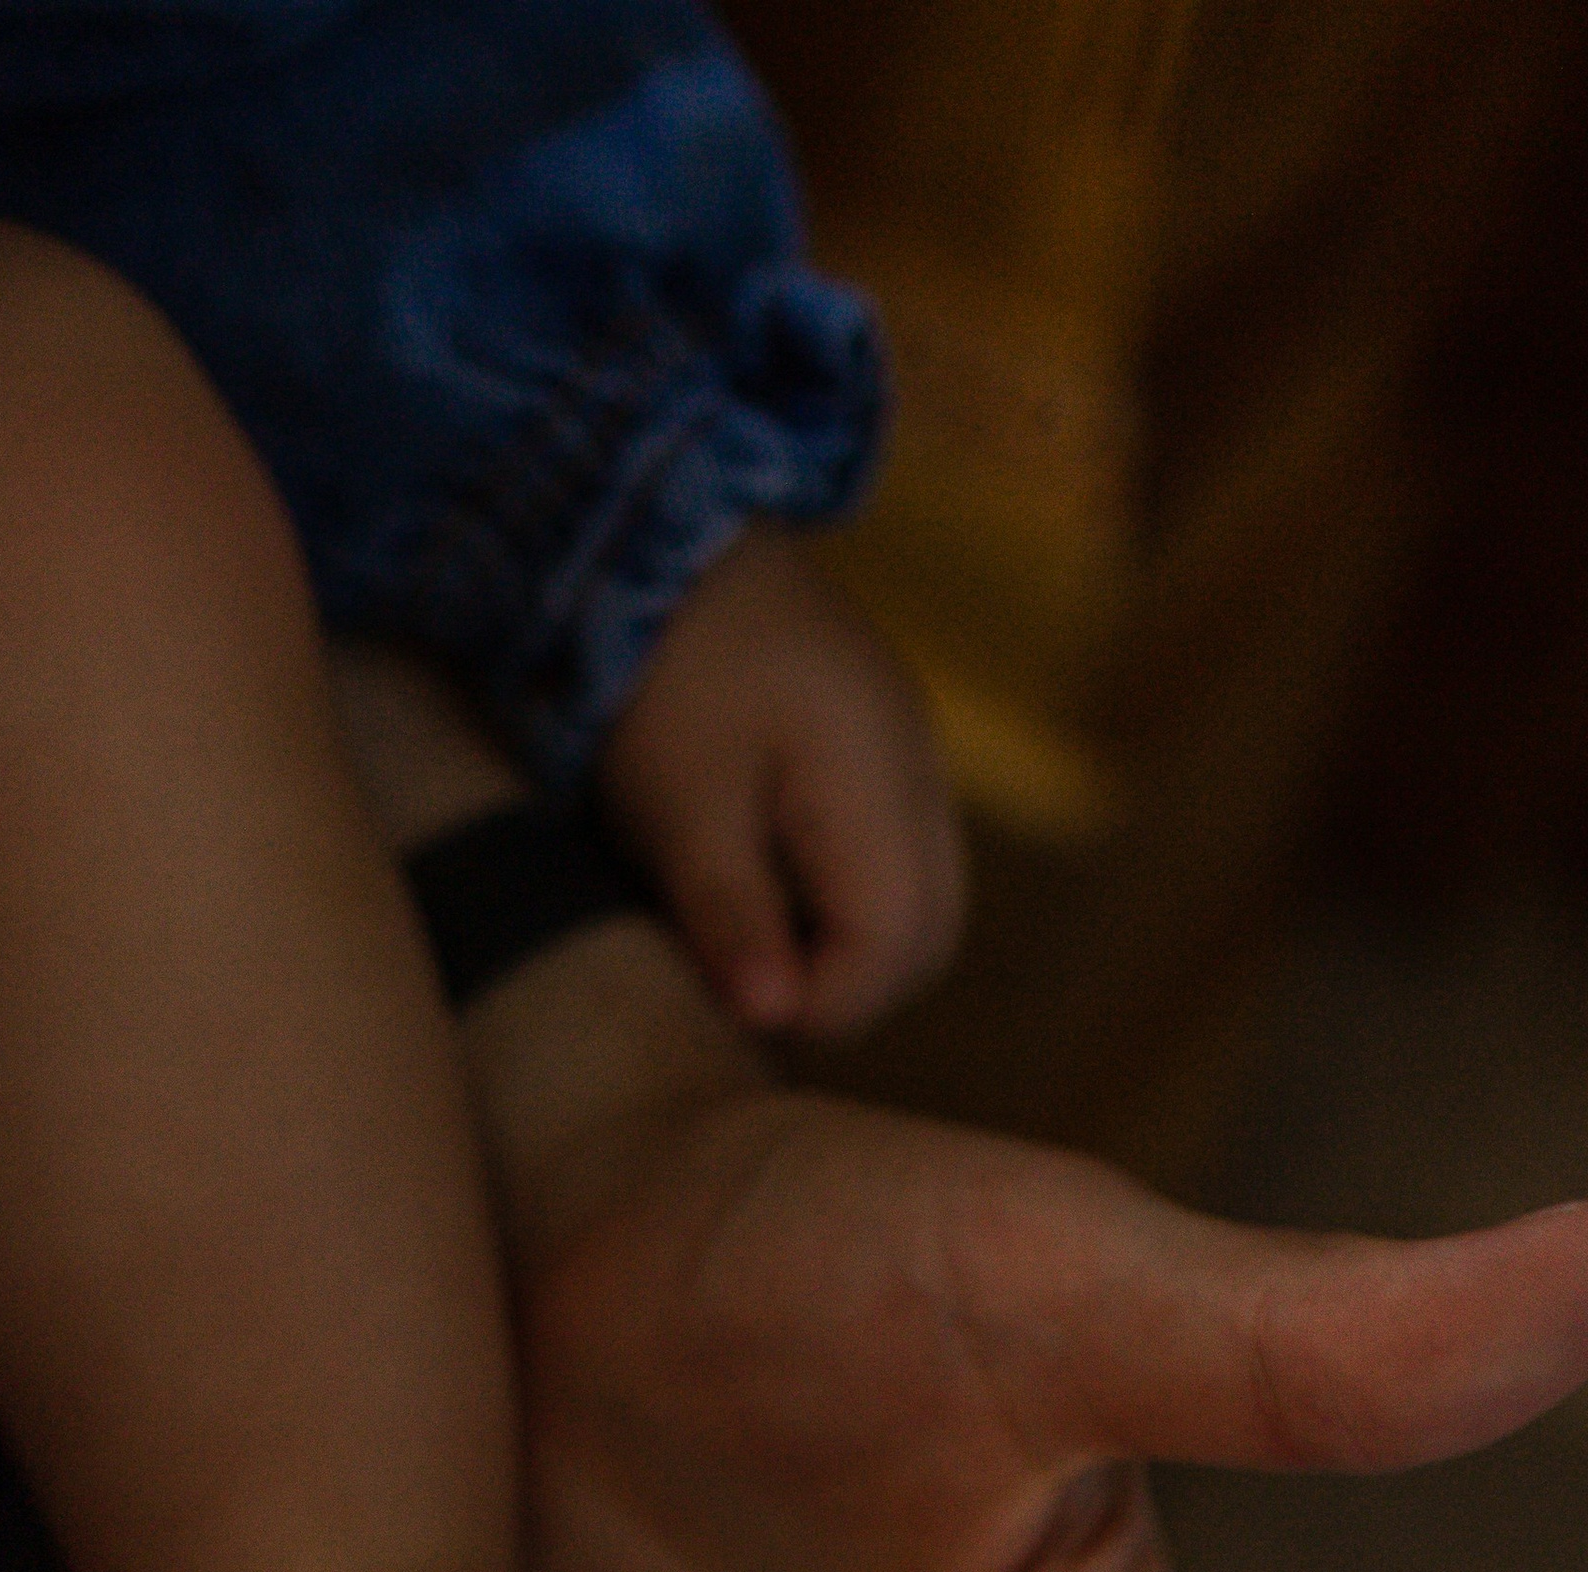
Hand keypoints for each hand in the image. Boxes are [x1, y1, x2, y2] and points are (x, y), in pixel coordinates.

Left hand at [597, 524, 965, 1037]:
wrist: (660, 537)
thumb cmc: (665, 668)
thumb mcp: (680, 801)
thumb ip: (732, 912)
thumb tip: (771, 1018)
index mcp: (880, 779)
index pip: (897, 945)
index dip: (822, 1003)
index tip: (734, 1005)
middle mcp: (921, 772)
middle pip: (927, 937)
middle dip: (845, 987)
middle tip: (742, 987)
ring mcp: (909, 760)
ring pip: (919, 905)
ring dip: (845, 949)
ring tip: (748, 942)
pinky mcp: (879, 754)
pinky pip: (892, 859)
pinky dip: (840, 899)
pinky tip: (764, 888)